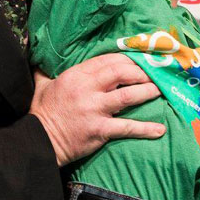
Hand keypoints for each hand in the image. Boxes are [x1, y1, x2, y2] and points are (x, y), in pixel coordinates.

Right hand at [30, 54, 164, 166]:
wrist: (38, 142)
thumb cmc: (42, 113)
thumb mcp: (43, 86)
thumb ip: (46, 70)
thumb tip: (41, 58)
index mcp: (76, 75)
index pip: (107, 60)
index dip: (127, 59)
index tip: (140, 59)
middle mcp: (86, 89)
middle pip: (121, 73)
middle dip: (141, 71)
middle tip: (154, 73)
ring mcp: (94, 110)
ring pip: (128, 96)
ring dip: (148, 92)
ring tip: (161, 90)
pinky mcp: (100, 130)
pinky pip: (127, 127)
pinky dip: (145, 129)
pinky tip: (160, 129)